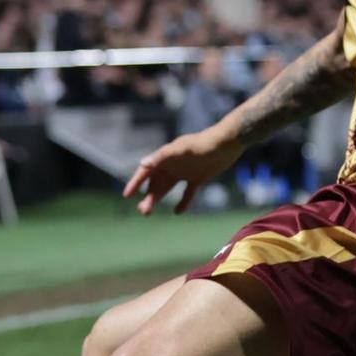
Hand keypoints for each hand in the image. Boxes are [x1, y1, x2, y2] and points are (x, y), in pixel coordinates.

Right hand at [124, 129, 245, 214]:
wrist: (228, 143)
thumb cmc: (203, 143)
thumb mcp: (182, 149)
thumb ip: (163, 156)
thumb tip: (143, 164)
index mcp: (166, 157)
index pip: (146, 170)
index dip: (136, 182)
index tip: (127, 194)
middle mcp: (173, 165)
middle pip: (155, 183)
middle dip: (148, 196)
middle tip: (144, 211)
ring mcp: (185, 172)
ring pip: (167, 188)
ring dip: (158, 199)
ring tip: (148, 213)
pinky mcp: (198, 178)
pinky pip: (187, 192)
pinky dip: (183, 202)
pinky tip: (177, 212)